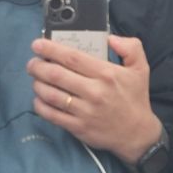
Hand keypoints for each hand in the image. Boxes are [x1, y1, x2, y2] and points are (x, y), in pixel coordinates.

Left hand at [28, 35, 162, 163]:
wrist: (138, 134)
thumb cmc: (135, 98)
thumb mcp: (140, 68)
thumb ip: (130, 47)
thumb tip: (110, 38)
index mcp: (106, 74)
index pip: (71, 57)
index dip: (50, 49)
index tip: (37, 44)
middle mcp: (94, 92)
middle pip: (56, 74)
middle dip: (38, 66)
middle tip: (32, 62)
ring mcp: (84, 111)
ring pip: (51, 94)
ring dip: (37, 84)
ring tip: (34, 78)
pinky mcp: (78, 127)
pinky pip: (52, 115)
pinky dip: (40, 105)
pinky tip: (38, 98)